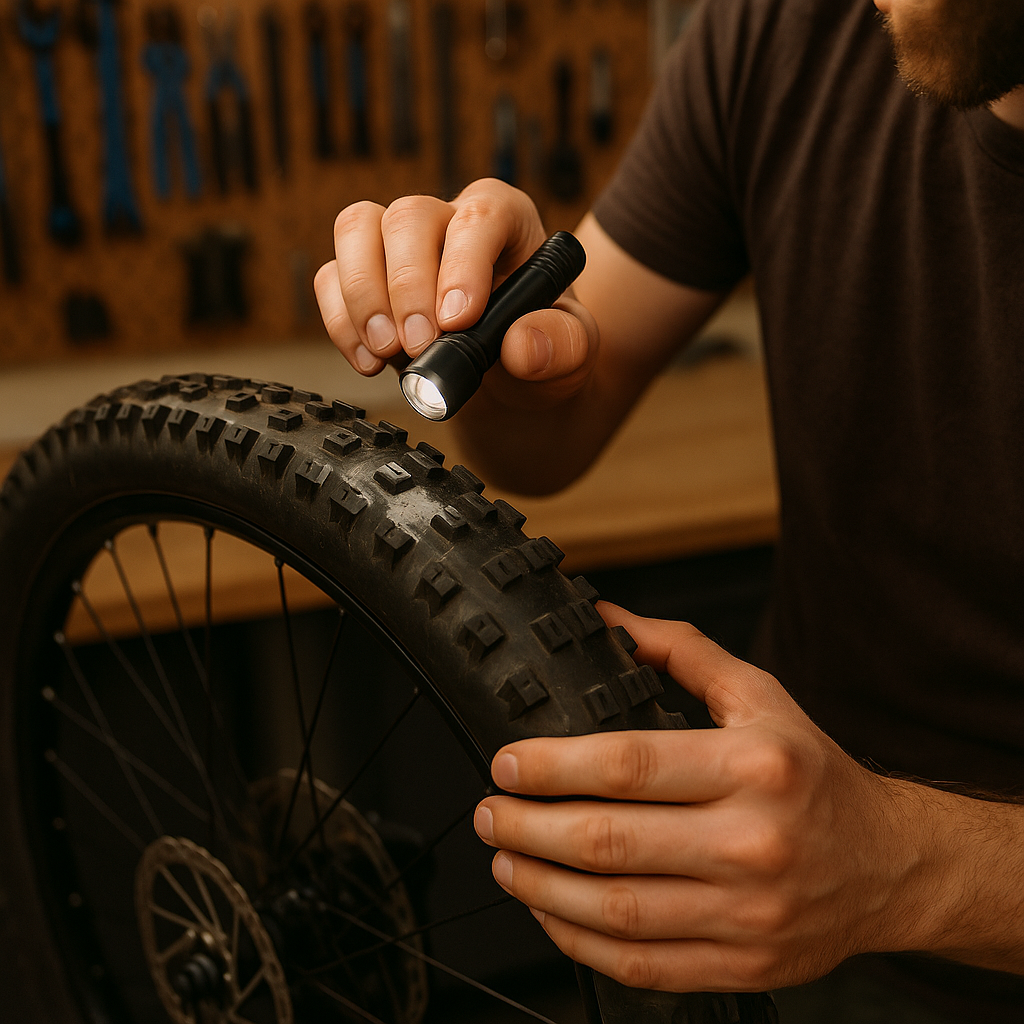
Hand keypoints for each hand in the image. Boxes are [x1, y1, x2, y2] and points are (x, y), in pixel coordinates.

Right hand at [314, 178, 598, 410]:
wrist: (512, 378)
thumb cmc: (542, 346)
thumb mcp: (573, 351)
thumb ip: (559, 345)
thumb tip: (521, 346)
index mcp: (506, 221)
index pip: (481, 215)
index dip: (464, 262)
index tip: (458, 319)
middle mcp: (447, 220)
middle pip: (408, 216)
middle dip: (407, 285)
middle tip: (419, 347)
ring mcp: (399, 245)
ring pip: (358, 230)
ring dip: (363, 295)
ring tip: (386, 352)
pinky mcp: (364, 277)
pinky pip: (332, 277)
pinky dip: (340, 321)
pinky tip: (368, 360)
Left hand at [473, 603, 927, 992]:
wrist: (890, 864)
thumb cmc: (815, 773)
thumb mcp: (759, 695)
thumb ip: (679, 652)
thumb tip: (605, 618)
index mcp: (755, 767)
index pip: (628, 765)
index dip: (553, 766)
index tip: (507, 764)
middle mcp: (753, 842)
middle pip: (608, 841)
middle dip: (527, 827)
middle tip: (490, 812)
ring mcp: (748, 914)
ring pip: (615, 909)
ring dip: (540, 885)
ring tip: (505, 858)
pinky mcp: (743, 965)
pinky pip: (641, 963)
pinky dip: (580, 939)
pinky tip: (550, 910)